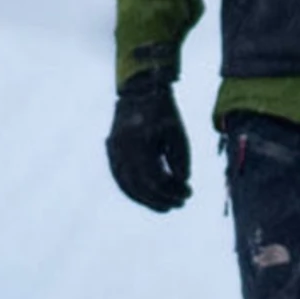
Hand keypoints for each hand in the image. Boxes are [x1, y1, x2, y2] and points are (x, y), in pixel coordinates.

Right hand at [106, 70, 190, 210]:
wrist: (139, 92)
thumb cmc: (163, 112)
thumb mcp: (177, 132)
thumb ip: (180, 158)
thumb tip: (182, 182)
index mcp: (140, 141)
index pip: (155, 178)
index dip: (172, 190)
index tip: (188, 194)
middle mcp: (122, 148)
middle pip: (141, 185)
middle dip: (161, 199)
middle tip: (180, 204)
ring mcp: (113, 151)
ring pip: (128, 185)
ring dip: (147, 200)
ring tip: (167, 206)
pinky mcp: (111, 153)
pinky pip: (120, 179)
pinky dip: (135, 192)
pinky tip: (149, 198)